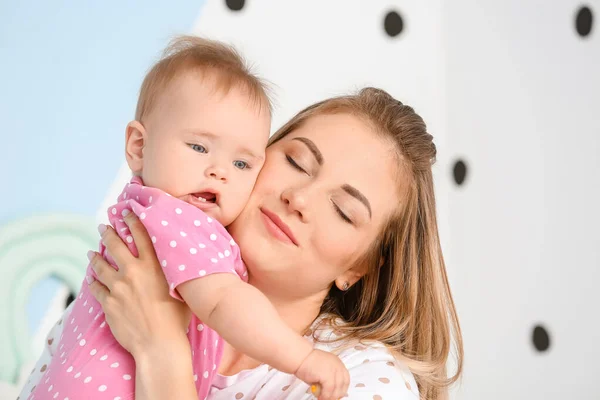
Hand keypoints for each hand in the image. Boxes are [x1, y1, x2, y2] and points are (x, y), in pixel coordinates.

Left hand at [87, 212, 190, 358]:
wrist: (158, 344)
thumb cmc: (177, 319)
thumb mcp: (181, 288)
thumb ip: (174, 272)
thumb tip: (180, 262)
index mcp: (153, 266)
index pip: (140, 235)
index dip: (132, 221)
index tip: (125, 213)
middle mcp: (133, 272)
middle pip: (116, 246)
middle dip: (108, 233)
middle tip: (103, 226)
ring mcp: (118, 287)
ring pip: (101, 265)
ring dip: (96, 257)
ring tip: (91, 252)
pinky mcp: (108, 303)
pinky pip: (96, 288)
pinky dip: (92, 281)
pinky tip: (91, 278)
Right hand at [295, 349, 349, 399]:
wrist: (299, 357)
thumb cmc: (306, 363)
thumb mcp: (321, 370)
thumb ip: (328, 379)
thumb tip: (330, 391)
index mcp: (337, 362)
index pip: (345, 378)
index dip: (342, 388)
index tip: (337, 394)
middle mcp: (337, 365)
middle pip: (343, 384)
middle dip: (337, 394)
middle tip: (330, 398)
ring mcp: (333, 370)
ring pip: (337, 389)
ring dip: (330, 397)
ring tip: (323, 399)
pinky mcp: (327, 375)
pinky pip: (329, 390)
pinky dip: (325, 396)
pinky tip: (320, 397)